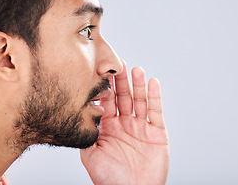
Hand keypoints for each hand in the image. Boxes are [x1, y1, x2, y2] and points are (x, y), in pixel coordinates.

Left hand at [80, 61, 168, 184]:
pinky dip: (155, 97)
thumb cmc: (109, 178)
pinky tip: (153, 83)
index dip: (106, 87)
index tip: (102, 71)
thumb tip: (80, 111)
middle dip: (122, 81)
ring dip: (138, 85)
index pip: (108, 102)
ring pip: (140, 101)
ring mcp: (141, 127)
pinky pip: (156, 112)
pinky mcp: (157, 132)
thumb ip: (86, 132)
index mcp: (109, 127)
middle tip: (120, 64)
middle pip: (124, 97)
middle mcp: (125, 124)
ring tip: (136, 70)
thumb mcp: (90, 154)